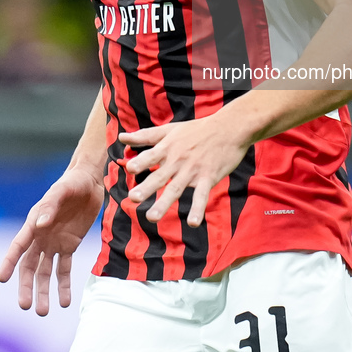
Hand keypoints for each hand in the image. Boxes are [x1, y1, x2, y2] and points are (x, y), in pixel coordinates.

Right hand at [0, 167, 102, 315]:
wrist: (89, 182)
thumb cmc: (72, 183)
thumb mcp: (62, 191)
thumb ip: (51, 205)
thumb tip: (40, 224)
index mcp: (34, 223)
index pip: (18, 246)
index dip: (9, 261)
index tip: (1, 278)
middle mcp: (40, 237)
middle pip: (29, 266)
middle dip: (26, 286)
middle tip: (25, 306)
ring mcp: (54, 243)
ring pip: (45, 272)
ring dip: (44, 291)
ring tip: (44, 311)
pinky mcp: (69, 246)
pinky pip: (64, 269)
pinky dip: (64, 285)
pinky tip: (64, 302)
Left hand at [121, 117, 248, 226]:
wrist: (229, 128)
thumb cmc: (197, 129)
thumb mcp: (170, 129)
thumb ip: (145, 136)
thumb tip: (121, 138)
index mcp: (168, 148)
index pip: (151, 156)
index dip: (140, 162)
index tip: (129, 168)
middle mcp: (178, 160)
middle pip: (160, 175)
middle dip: (147, 187)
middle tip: (133, 198)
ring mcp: (193, 170)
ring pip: (176, 189)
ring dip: (164, 203)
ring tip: (151, 217)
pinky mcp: (208, 178)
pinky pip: (201, 196)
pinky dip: (197, 209)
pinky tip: (192, 223)